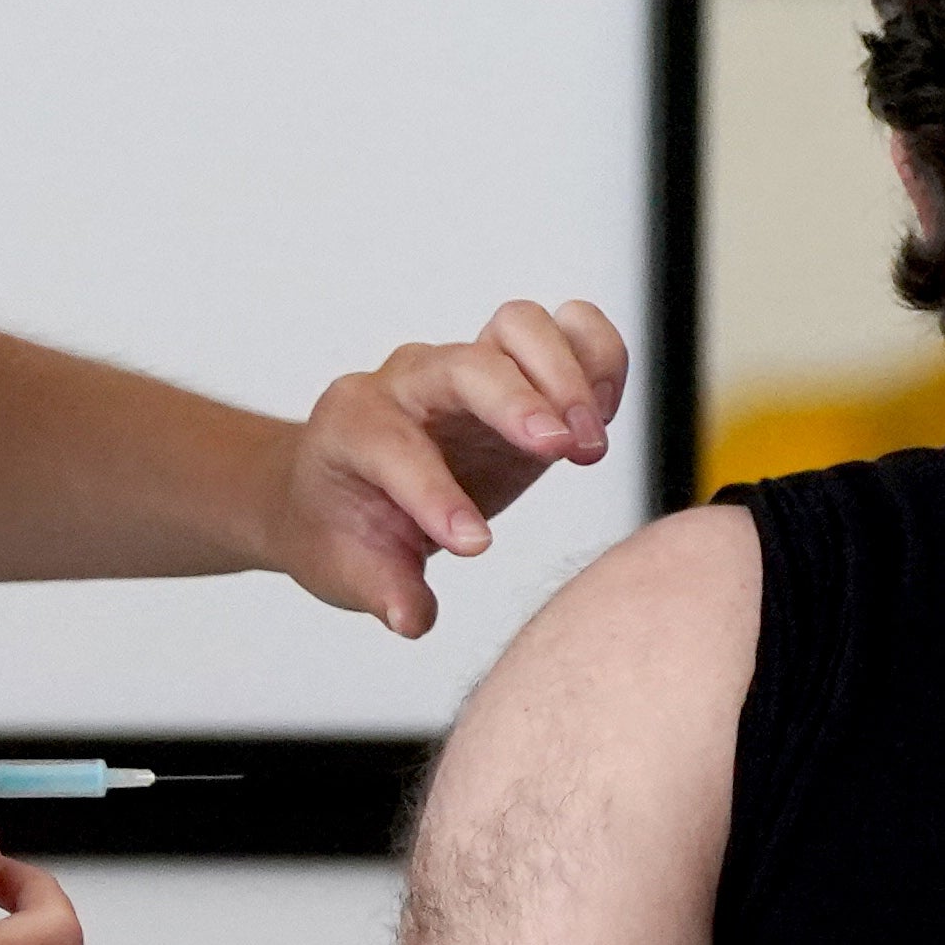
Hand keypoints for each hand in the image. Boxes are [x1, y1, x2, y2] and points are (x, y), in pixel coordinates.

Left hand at [270, 299, 628, 635]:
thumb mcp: (344, 568)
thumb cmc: (341, 523)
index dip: (436, 494)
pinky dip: (595, 358)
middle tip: (562, 451)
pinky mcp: (516, 368)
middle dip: (515, 402)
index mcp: (352, 424)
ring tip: (589, 443)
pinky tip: (604, 415)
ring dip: (566, 375)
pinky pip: (565, 331)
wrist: (342, 485)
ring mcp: (465, 365)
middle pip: (465, 364)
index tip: (476, 546)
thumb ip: (382, 590)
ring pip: (519, 326)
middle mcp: (409, 380)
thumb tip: (415, 618)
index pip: (395, 445)